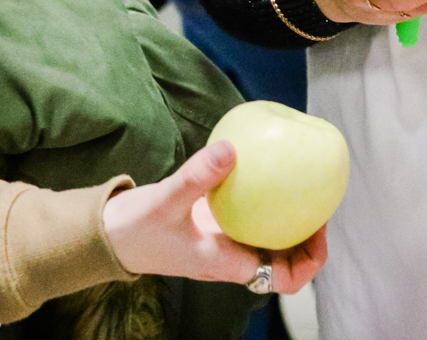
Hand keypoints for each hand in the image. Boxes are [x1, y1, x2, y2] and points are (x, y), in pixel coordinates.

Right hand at [101, 142, 326, 293]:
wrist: (107, 235)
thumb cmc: (135, 229)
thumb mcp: (166, 201)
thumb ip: (196, 177)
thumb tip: (230, 149)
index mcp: (227, 263)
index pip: (283, 278)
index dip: (309, 261)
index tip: (319, 228)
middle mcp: (232, 256)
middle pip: (286, 258)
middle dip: (308, 237)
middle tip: (319, 200)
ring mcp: (224, 241)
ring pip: (269, 237)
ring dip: (289, 218)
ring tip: (302, 185)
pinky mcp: (214, 224)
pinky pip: (250, 216)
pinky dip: (264, 200)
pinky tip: (267, 170)